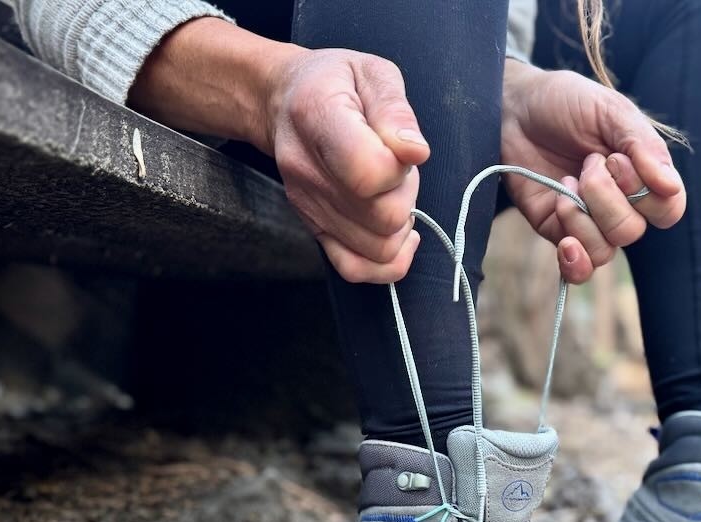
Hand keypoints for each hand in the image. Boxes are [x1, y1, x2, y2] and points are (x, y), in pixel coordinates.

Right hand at [266, 49, 430, 282]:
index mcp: (318, 119)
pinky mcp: (315, 228)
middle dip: (406, 194)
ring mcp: (308, 206)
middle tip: (399, 167)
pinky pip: (355, 269)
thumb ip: (395, 110)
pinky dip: (388, 262)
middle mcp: (307, 171)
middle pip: (381, 216)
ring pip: (376, 248)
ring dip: (400, 224)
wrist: (285, 102)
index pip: (367, 172)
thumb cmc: (336, 83)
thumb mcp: (372, 73)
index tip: (402, 147)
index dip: (400, 168)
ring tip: (393, 191)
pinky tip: (400, 234)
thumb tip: (415, 151)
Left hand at [501, 61, 686, 282]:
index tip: (617, 159)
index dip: (647, 193)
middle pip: (631, 230)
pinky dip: (575, 261)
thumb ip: (643, 144)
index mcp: (642, 175)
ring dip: (583, 218)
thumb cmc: (566, 103)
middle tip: (586, 163)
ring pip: (605, 251)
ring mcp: (588, 221)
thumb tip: (670, 185)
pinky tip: (566, 243)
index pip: (668, 210)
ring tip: (565, 183)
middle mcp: (620, 203)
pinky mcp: (556, 231)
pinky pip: (578, 267)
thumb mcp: (610, 111)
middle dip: (604, 196)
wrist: (514, 107)